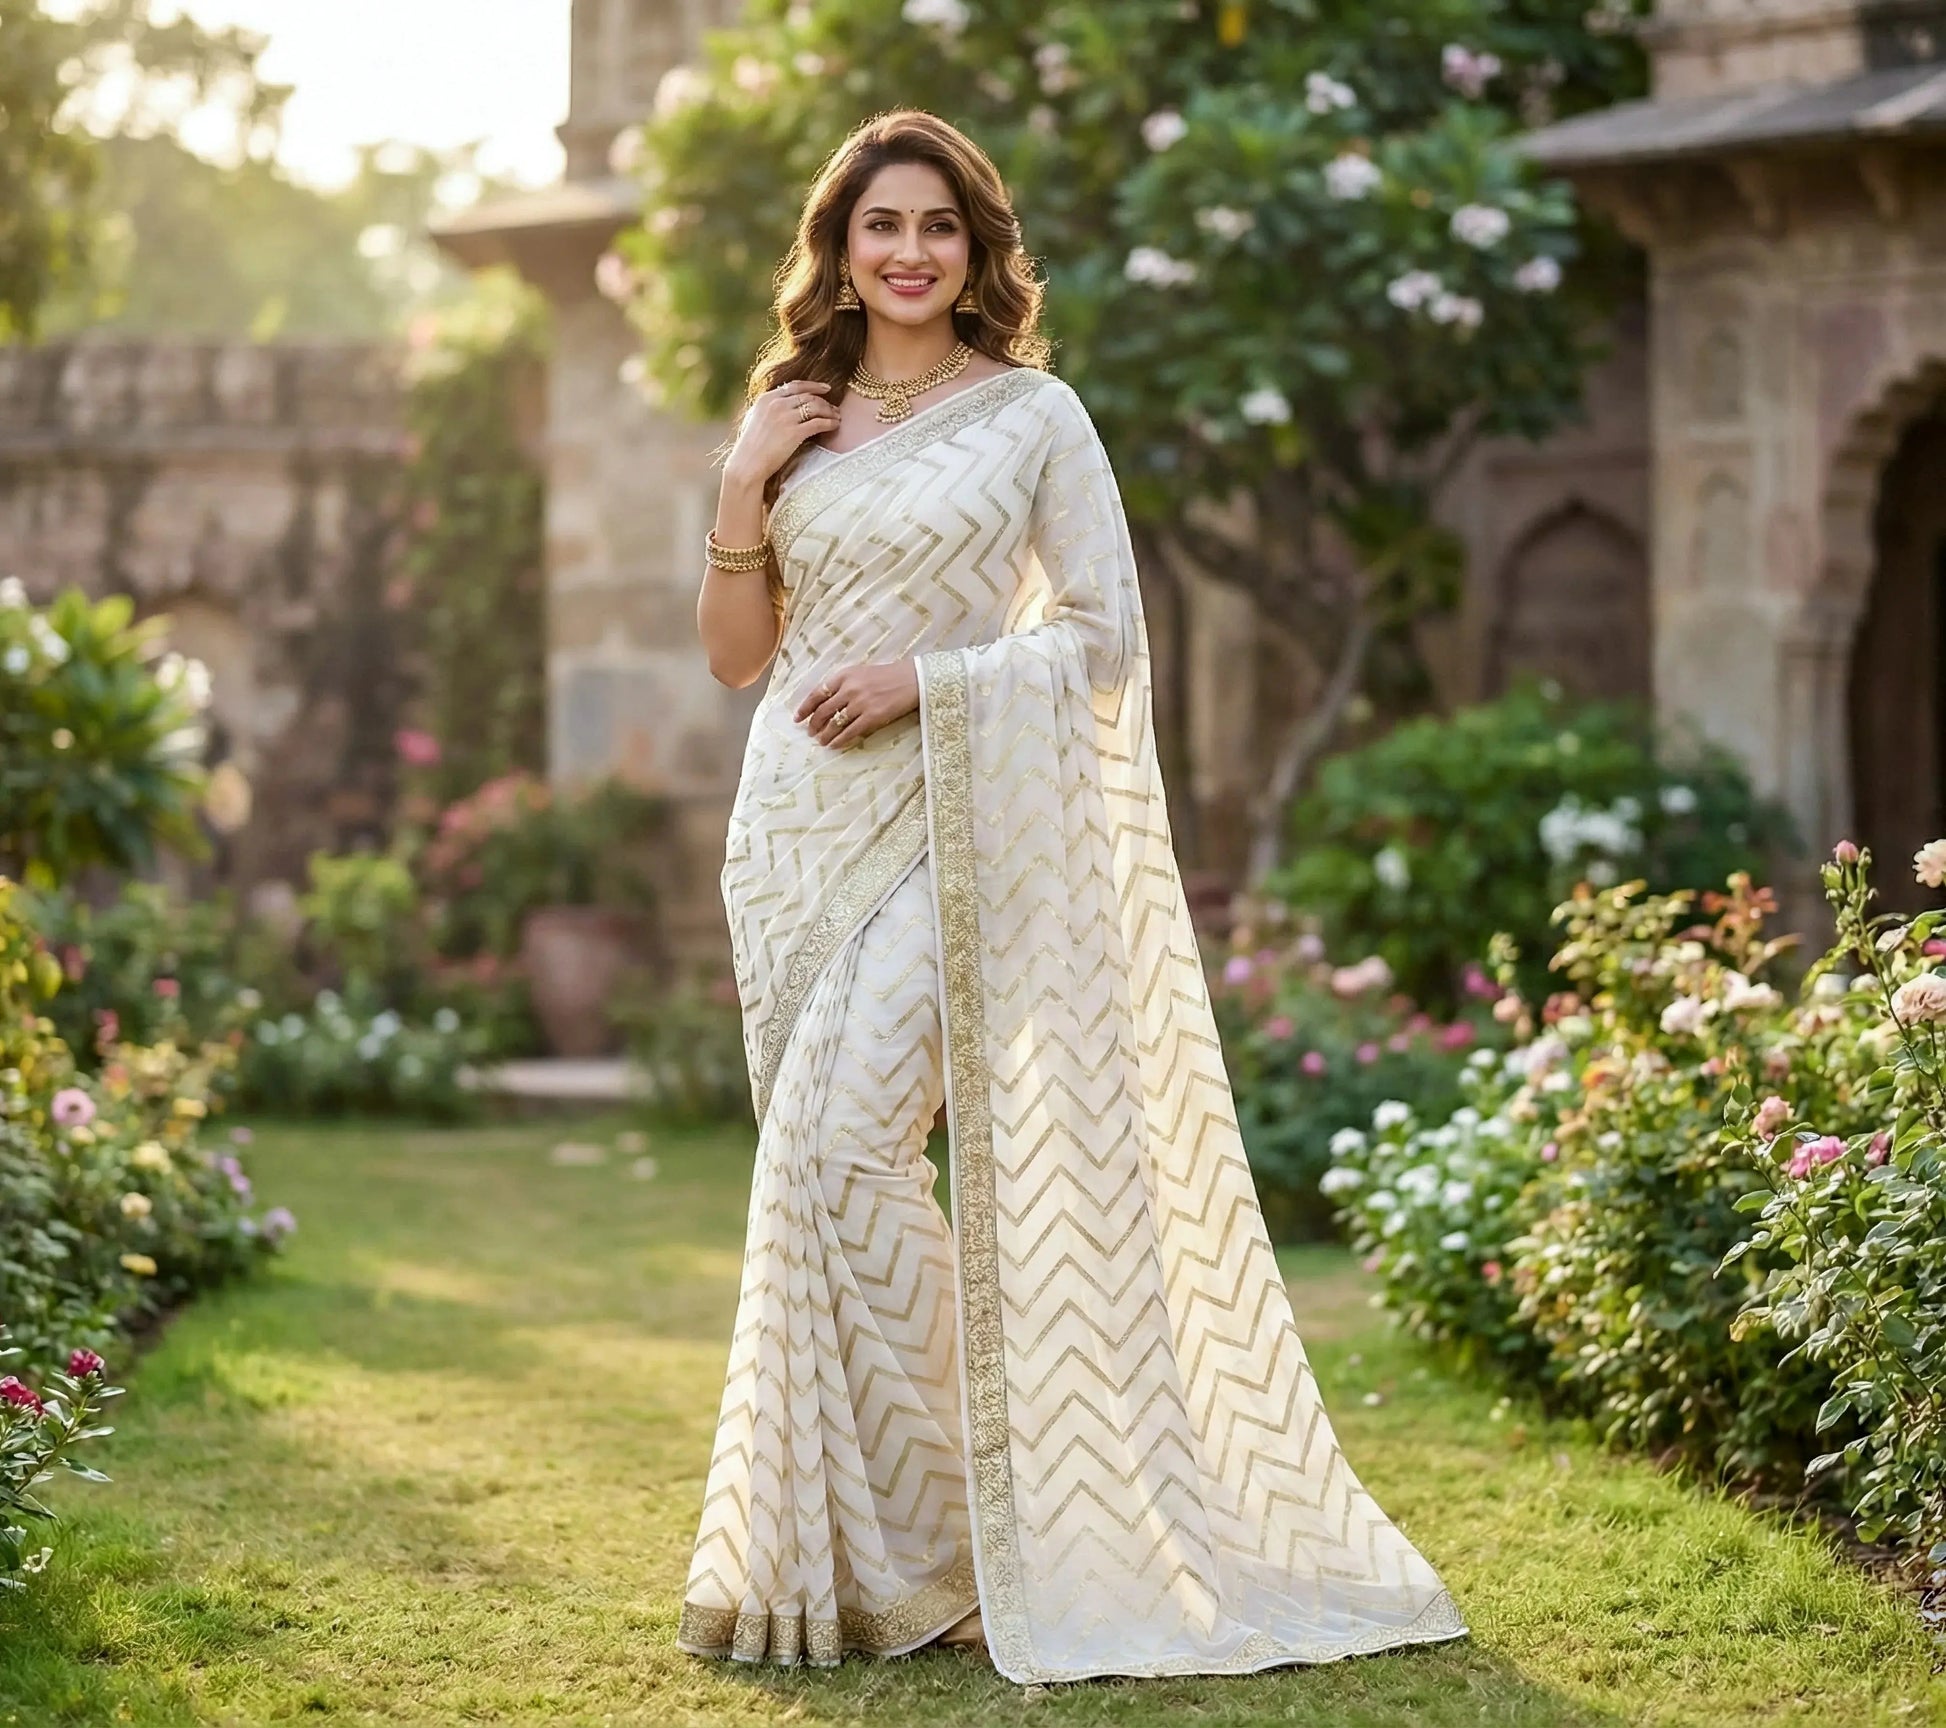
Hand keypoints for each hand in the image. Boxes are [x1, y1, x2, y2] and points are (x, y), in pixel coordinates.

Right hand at [723, 378, 840, 487]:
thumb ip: (768, 409)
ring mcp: (786, 417)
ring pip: (816, 406)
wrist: (747, 464)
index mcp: (766, 398)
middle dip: (825, 401)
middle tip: (835, 408)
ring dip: (830, 411)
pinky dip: (830, 423)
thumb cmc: (750, 447)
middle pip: (808, 396)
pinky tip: (835, 425)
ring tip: (837, 417)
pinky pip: (819, 423)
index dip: (813, 386)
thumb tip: (783, 404)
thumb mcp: (755, 419)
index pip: (794, 385)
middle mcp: (777, 404)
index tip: (825, 388)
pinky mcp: (794, 432)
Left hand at [794, 660, 919, 748]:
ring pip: (835, 723)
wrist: (912, 679)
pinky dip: (840, 740)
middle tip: (810, 732)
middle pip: (823, 711)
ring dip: (825, 735)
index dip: (805, 708)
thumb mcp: (861, 673)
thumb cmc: (887, 676)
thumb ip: (843, 684)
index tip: (797, 718)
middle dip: (813, 724)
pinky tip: (834, 745)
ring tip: (821, 741)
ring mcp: (861, 703)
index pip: (817, 693)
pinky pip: (850, 732)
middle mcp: (850, 689)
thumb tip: (825, 702)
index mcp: (845, 675)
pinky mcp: (873, 717)